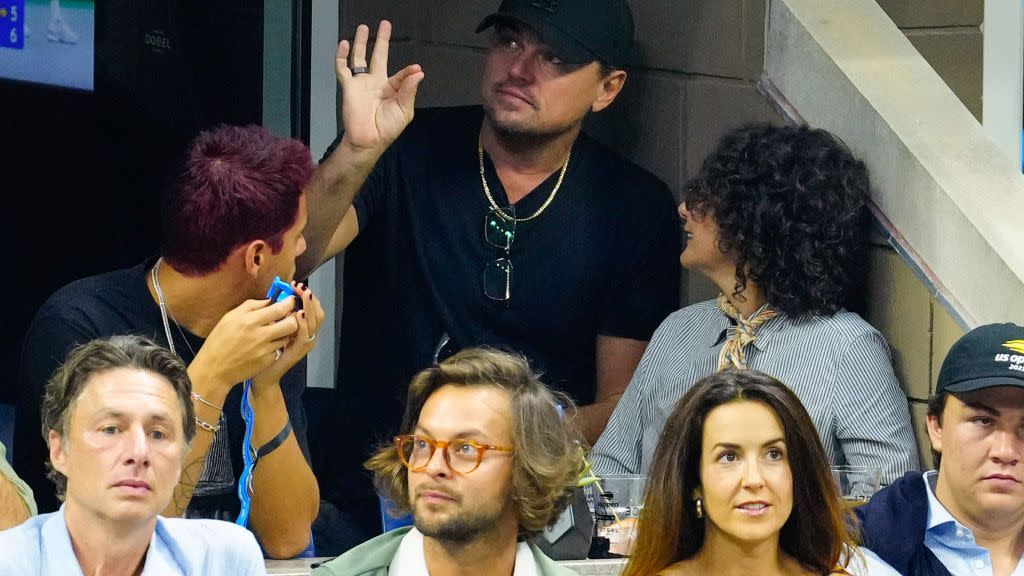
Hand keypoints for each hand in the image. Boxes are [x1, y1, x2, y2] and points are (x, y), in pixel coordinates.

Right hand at [189, 298, 299, 392]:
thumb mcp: (229, 317)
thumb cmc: (219, 341)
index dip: (289, 303)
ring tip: (273, 332)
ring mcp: (265, 350)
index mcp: (249, 321)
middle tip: (289, 316)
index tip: (292, 301)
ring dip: (284, 333)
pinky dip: (275, 346)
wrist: (214, 369)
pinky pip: (278, 349)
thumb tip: (269, 300)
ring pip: (287, 337)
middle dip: (293, 318)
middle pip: (291, 324)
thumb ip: (251, 306)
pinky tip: (265, 346)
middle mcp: (260, 335)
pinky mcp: (267, 361)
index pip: (279, 309)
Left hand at [252, 282, 324, 392]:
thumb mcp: (272, 329)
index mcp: (302, 328)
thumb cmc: (265, 351)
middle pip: (317, 312)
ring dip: (309, 307)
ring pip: (315, 322)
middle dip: (310, 298)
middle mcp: (308, 335)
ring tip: (304, 295)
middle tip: (301, 287)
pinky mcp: (299, 351)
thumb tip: (275, 297)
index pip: (312, 308)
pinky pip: (305, 335)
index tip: (296, 285)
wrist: (263, 376)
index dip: (306, 295)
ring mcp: (305, 343)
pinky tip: (299, 314)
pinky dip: (304, 324)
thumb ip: (277, 316)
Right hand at [336, 20, 424, 151]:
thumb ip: (409, 90)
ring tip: (363, 28)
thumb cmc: (388, 128)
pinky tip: (344, 44)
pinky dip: (341, 56)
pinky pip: (343, 68)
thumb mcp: (404, 110)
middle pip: (378, 56)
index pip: (400, 75)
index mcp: (391, 89)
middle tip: (385, 25)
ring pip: (360, 58)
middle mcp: (376, 83)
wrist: (368, 140)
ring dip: (361, 43)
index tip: (415, 69)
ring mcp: (361, 83)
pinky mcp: (349, 87)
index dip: (408, 71)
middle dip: (382, 41)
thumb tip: (418, 72)